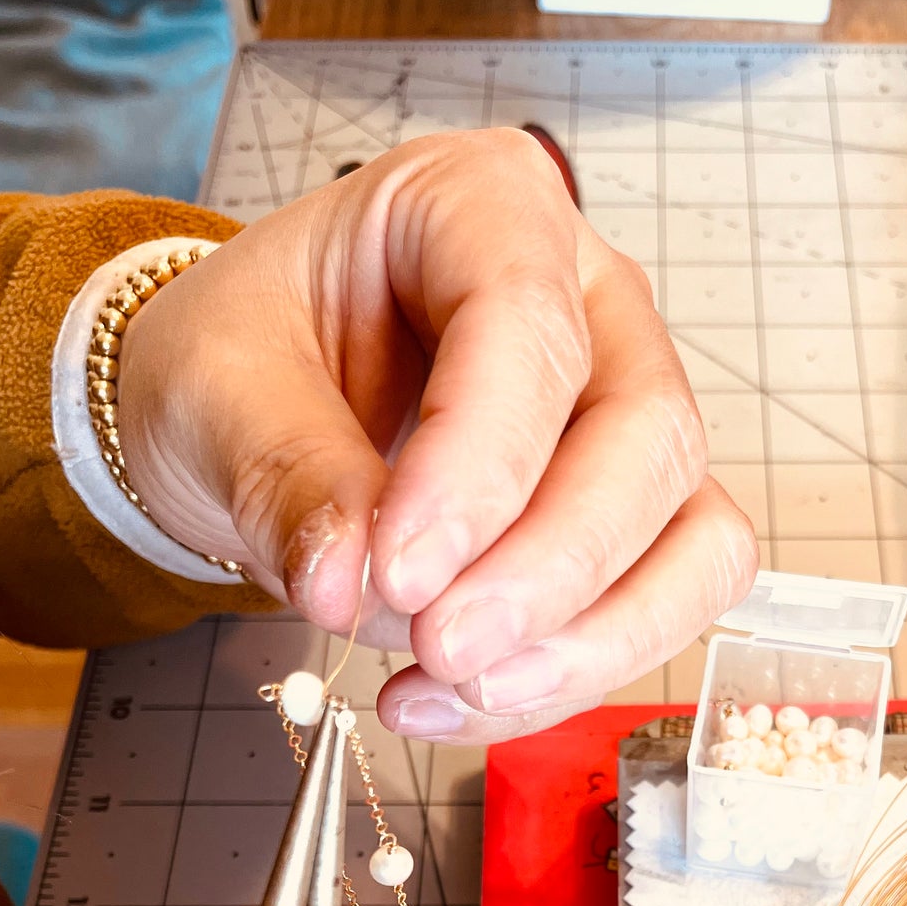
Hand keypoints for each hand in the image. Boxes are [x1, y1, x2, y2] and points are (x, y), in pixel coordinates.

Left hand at [118, 128, 757, 741]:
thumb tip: (349, 578)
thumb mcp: (215, 387)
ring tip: (450, 684)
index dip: (478, 462)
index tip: (399, 569)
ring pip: (691, 535)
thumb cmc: (246, 360)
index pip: (529, 322)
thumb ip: (283, 472)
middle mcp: (591, 301)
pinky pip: (668, 605)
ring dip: (585, 638)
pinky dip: (579, 671)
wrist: (248, 417)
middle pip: (647, 435)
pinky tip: (466, 699)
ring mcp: (630, 415)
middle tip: (441, 645)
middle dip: (550, 567)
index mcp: (482, 207)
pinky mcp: (638, 521)